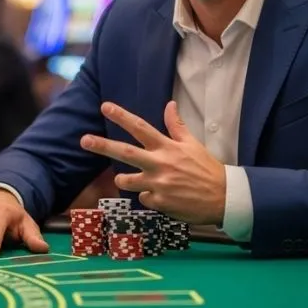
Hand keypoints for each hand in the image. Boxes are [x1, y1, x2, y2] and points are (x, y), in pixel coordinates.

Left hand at [81, 101, 226, 224]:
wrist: (223, 197)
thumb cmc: (207, 168)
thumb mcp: (192, 144)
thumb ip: (176, 125)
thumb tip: (169, 104)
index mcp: (167, 147)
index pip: (140, 127)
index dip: (121, 116)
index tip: (105, 107)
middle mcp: (159, 164)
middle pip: (124, 152)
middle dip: (102, 145)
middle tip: (83, 140)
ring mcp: (158, 185)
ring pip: (126, 180)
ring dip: (123, 179)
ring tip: (127, 178)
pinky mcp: (159, 203)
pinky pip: (143, 199)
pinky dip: (149, 197)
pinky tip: (163, 196)